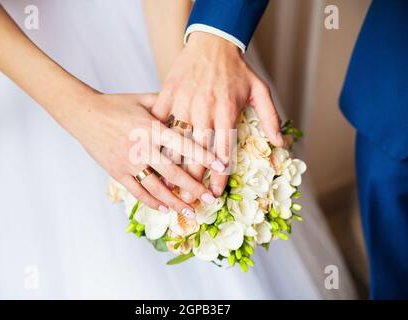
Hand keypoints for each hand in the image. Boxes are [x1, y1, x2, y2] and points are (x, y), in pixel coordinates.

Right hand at [65, 92, 224, 216]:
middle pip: (173, 173)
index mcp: (152, 127)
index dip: (204, 157)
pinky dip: (152, 201)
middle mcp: (142, 147)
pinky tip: (165, 208)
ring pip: (156, 187)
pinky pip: (137, 191)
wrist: (84, 114)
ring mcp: (128, 162)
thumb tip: (190, 103)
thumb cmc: (116, 104)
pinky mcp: (117, 171)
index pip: (184, 145)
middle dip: (194, 188)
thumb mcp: (143, 99)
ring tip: (191, 212)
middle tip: (211, 199)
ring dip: (175, 202)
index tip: (220, 167)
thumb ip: (167, 103)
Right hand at [152, 32, 283, 200]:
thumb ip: (270, 117)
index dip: (219, 174)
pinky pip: (159, 119)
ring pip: (176, 140)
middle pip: (198, 151)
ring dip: (173, 165)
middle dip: (194, 178)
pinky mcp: (167, 93)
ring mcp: (183, 101)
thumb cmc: (236, 68)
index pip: (223, 150)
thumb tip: (279, 143)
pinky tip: (152, 156)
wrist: (212, 41)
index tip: (215, 193)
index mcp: (225, 111)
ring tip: (171, 186)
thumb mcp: (260, 90)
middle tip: (191, 199)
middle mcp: (204, 109)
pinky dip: (156, 137)